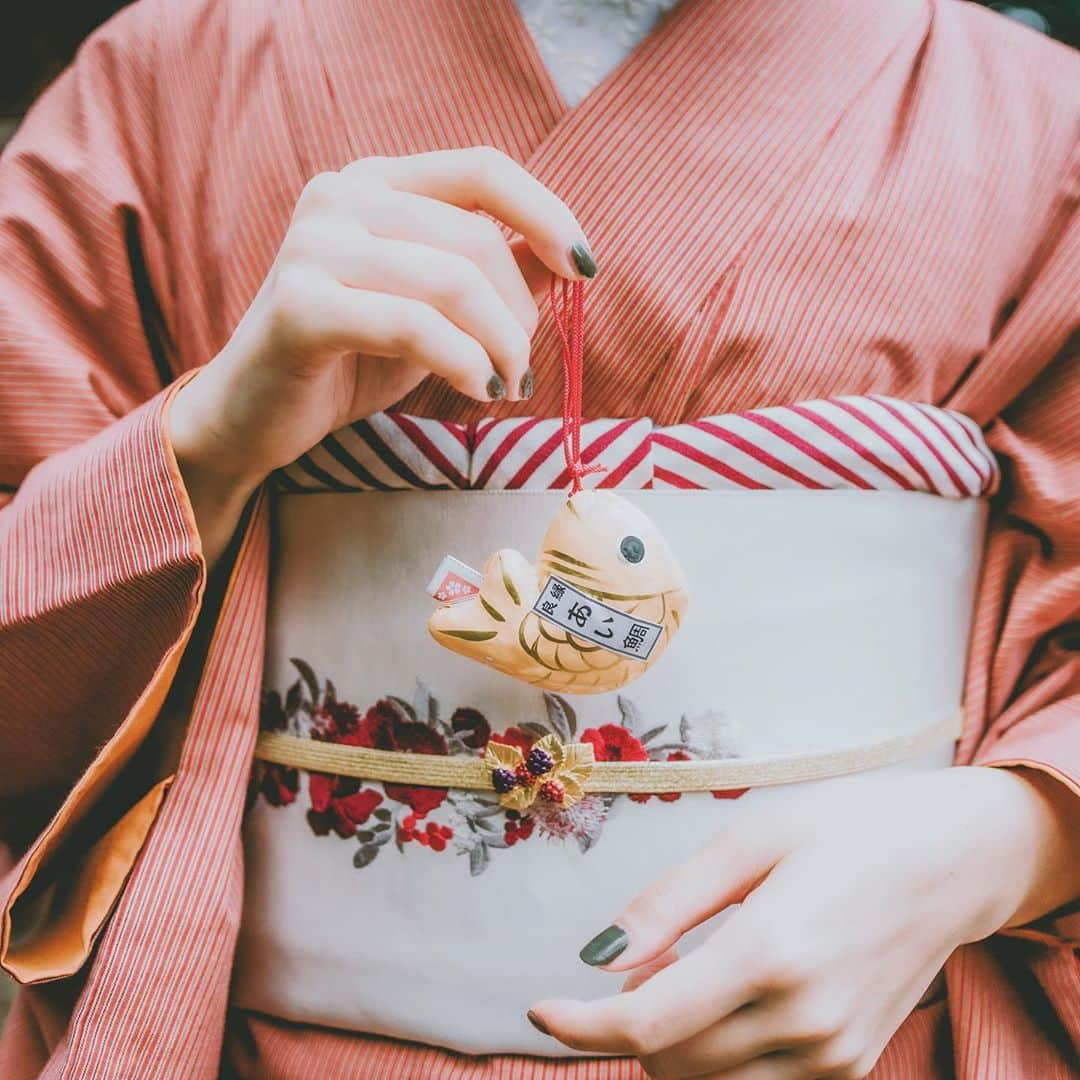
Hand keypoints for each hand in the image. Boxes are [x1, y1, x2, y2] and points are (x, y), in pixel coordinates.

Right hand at [169, 147, 593, 562]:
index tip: (584, 269)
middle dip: (520, 313)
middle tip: (522, 368)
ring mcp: (313, 244)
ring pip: (452, 281)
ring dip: (500, 344)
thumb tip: (562, 262)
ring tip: (504, 385)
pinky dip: (462, 361)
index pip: (483, 167)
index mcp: (375, 182)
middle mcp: (340, 196)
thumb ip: (490, 279)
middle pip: (476, 237)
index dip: (547, 213)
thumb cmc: (348, 360)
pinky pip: (413, 325)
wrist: (253, 415)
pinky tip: (479, 390)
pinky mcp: (300, 305)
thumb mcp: (432, 313)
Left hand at [530, 766, 1079, 1078]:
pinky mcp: (851, 1067)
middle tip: (640, 956)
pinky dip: (717, 1055)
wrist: (953, 861)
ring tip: (683, 970)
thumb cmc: (850, 830)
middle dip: (626, 1022)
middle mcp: (805, 1021)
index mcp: (773, 953)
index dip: (581, 1027)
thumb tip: (601, 956)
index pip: (650, 1026)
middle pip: (671, 1063)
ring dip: (670, 1044)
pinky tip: (723, 997)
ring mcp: (834, 1055)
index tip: (540, 1009)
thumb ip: (671, 903)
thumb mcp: (753, 839)